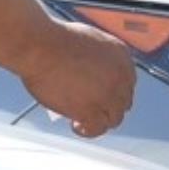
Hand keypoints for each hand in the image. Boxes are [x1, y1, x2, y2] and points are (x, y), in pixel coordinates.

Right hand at [20, 21, 136, 138]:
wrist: (40, 46)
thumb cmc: (54, 39)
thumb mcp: (88, 39)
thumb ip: (98, 57)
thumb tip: (92, 72)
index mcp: (122, 57)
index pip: (128, 83)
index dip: (114, 92)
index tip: (102, 96)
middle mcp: (121, 77)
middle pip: (123, 102)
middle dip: (108, 107)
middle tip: (92, 109)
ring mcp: (107, 95)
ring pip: (114, 118)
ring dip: (101, 121)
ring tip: (82, 120)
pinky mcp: (91, 109)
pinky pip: (97, 128)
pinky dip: (88, 130)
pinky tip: (76, 126)